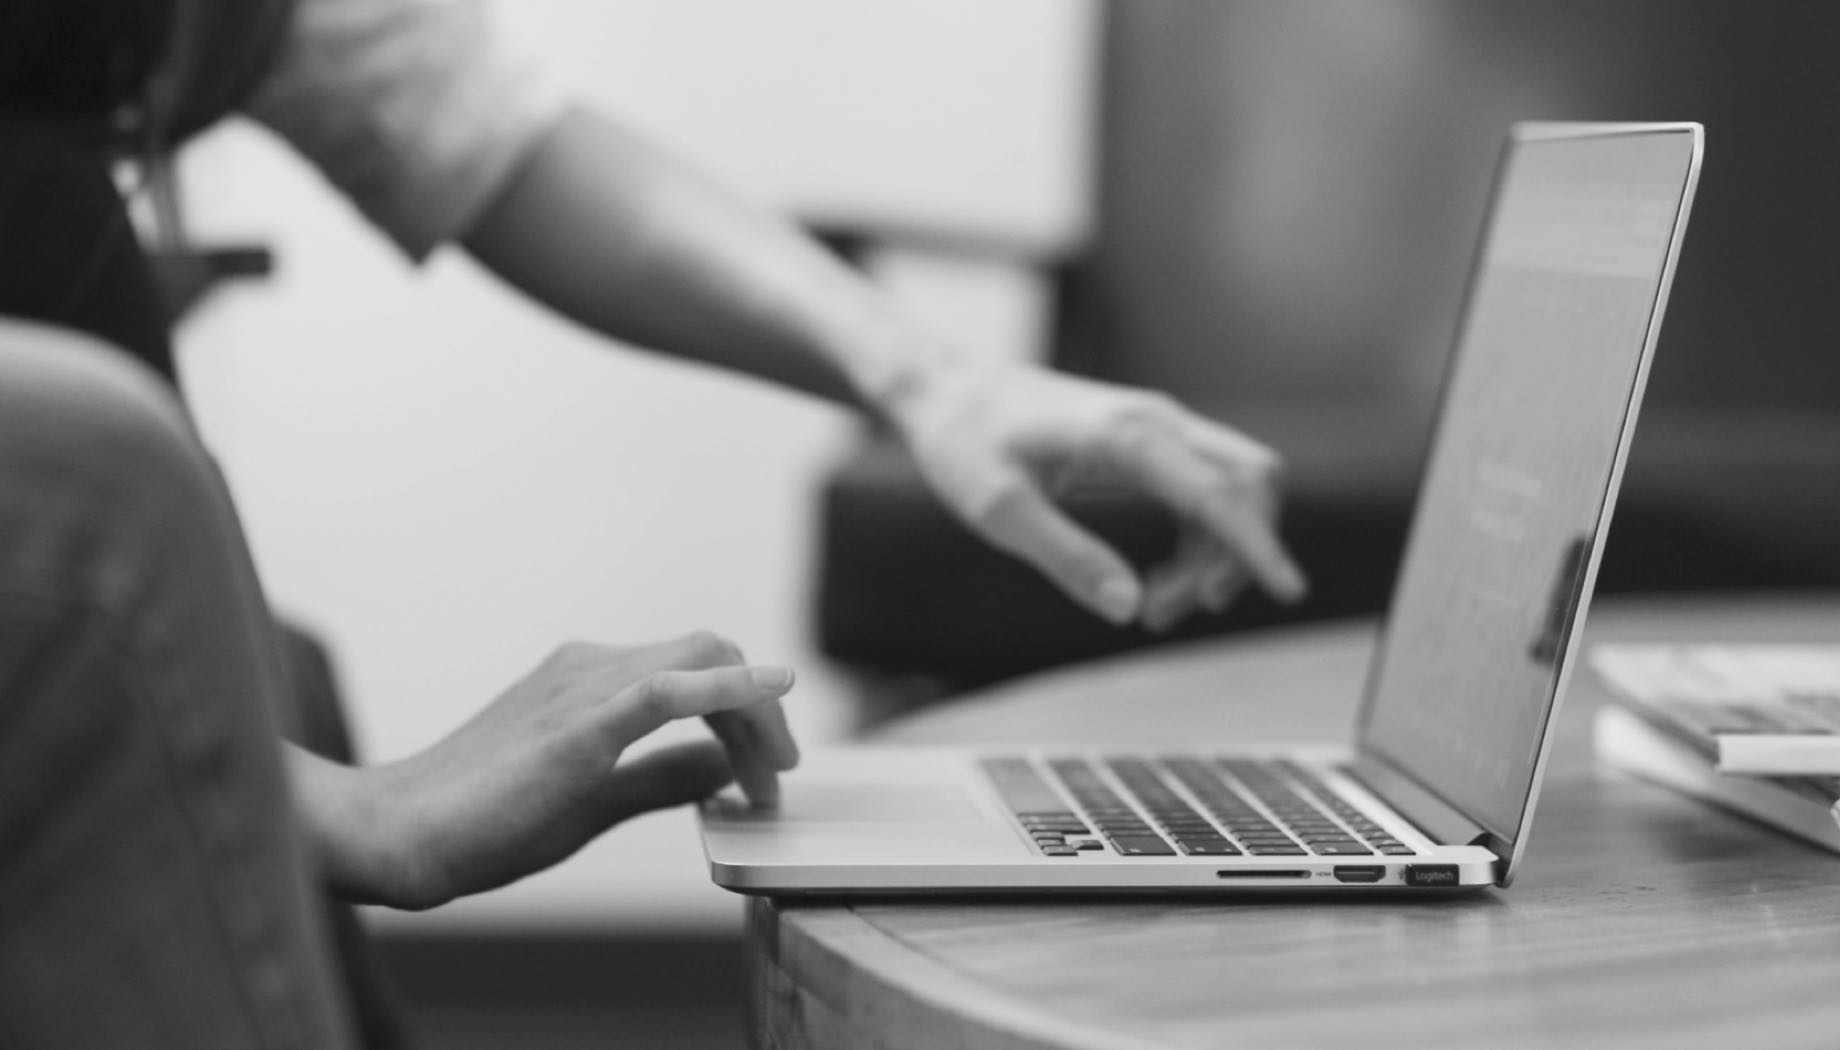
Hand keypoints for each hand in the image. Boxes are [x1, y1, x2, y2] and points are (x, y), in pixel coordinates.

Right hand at [296, 631, 797, 908]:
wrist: (399, 833)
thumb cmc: (481, 821)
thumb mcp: (595, 799)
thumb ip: (659, 777)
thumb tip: (724, 765)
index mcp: (586, 678)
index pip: (693, 666)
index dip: (744, 709)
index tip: (763, 768)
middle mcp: (588, 667)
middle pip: (709, 650)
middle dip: (760, 710)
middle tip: (779, 773)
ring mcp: (581, 688)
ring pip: (701, 660)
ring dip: (754, 713)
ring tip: (771, 774)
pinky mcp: (577, 726)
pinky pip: (668, 689)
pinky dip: (728, 687)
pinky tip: (768, 694)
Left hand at [888, 361, 1306, 630]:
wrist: (948, 390)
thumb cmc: (964, 443)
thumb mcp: (998, 511)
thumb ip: (1065, 557)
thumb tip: (1128, 607)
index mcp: (1124, 435)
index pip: (1217, 490)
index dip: (1257, 545)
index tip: (1289, 591)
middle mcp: (1157, 421)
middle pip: (1250, 480)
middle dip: (1237, 555)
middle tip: (1171, 610)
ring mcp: (1159, 426)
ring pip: (1235, 490)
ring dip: (1216, 557)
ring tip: (1156, 608)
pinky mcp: (1151, 441)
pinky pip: (1208, 492)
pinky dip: (1201, 542)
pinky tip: (1159, 581)